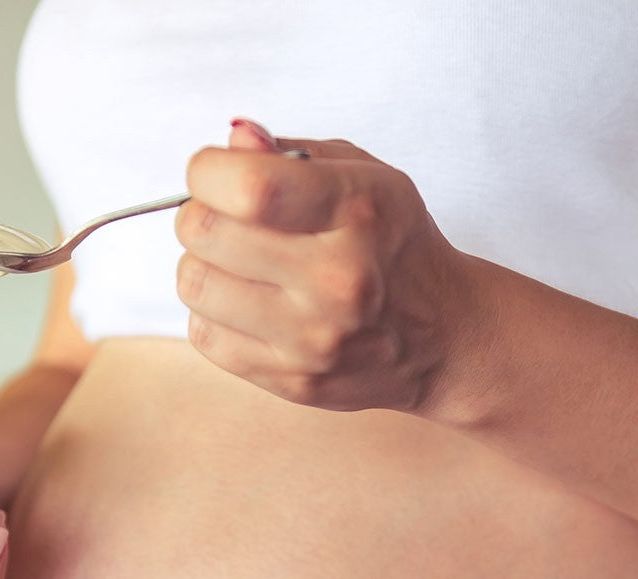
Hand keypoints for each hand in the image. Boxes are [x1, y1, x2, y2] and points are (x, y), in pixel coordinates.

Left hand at [175, 118, 472, 412]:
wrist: (443, 337)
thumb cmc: (395, 245)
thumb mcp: (365, 177)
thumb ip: (293, 153)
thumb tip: (233, 140)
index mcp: (356, 212)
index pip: (247, 187)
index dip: (207, 173)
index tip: (214, 174)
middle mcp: (336, 280)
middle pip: (203, 232)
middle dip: (201, 214)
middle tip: (227, 220)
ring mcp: (313, 338)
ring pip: (193, 284)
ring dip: (204, 265)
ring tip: (241, 264)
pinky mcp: (293, 379)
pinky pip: (204, 335)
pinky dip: (214, 314)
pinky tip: (251, 305)